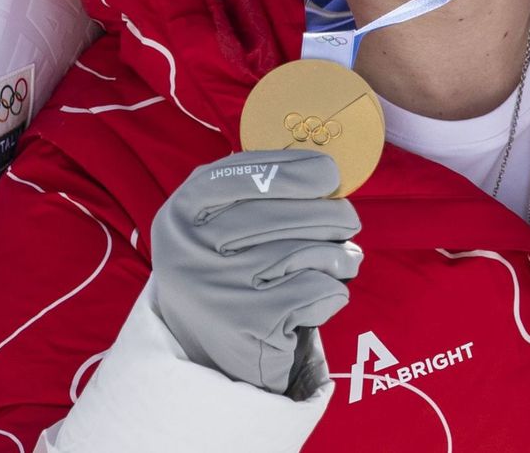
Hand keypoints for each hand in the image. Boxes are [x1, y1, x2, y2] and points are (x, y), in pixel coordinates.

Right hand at [150, 150, 362, 395]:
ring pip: (302, 252)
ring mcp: (217, 290)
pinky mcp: (249, 325)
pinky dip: (331, 291)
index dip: (288, 170)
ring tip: (346, 260)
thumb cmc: (229, 277)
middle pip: (278, 215)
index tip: (327, 171)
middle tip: (349, 219)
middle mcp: (189, 251)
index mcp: (179, 217)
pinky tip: (325, 296)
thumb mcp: (219, 229)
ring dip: (337, 255)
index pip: (237, 177)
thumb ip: (254, 194)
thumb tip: (321, 170)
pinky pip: (314, 290)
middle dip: (327, 213)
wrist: (212, 359)